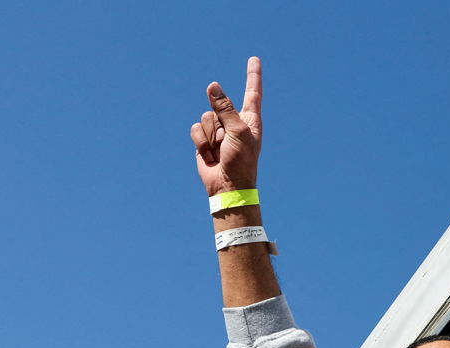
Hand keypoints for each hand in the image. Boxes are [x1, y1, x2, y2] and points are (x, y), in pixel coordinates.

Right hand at [191, 58, 262, 196]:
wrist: (227, 186)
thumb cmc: (241, 161)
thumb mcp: (237, 132)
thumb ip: (225, 108)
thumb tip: (213, 86)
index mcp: (249, 120)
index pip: (252, 92)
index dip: (253, 75)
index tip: (254, 59)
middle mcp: (234, 122)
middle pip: (219, 105)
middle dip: (220, 124)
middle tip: (227, 144)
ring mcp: (218, 130)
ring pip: (206, 117)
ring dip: (211, 136)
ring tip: (220, 151)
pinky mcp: (203, 139)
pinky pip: (196, 129)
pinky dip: (201, 143)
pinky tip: (210, 156)